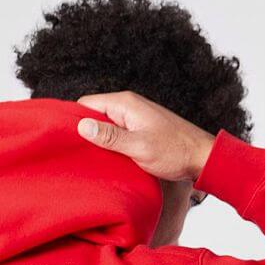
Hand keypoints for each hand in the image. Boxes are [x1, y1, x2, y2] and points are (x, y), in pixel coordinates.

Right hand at [76, 91, 214, 182]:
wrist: (202, 158)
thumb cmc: (174, 152)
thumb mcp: (138, 147)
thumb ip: (109, 137)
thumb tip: (81, 125)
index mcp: (125, 104)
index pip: (86, 103)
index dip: (71, 119)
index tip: (61, 139)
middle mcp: (128, 107)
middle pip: (93, 115)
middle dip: (82, 132)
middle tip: (71, 154)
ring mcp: (134, 119)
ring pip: (104, 127)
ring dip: (96, 142)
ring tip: (85, 159)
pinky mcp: (139, 132)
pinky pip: (116, 136)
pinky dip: (108, 147)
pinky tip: (104, 161)